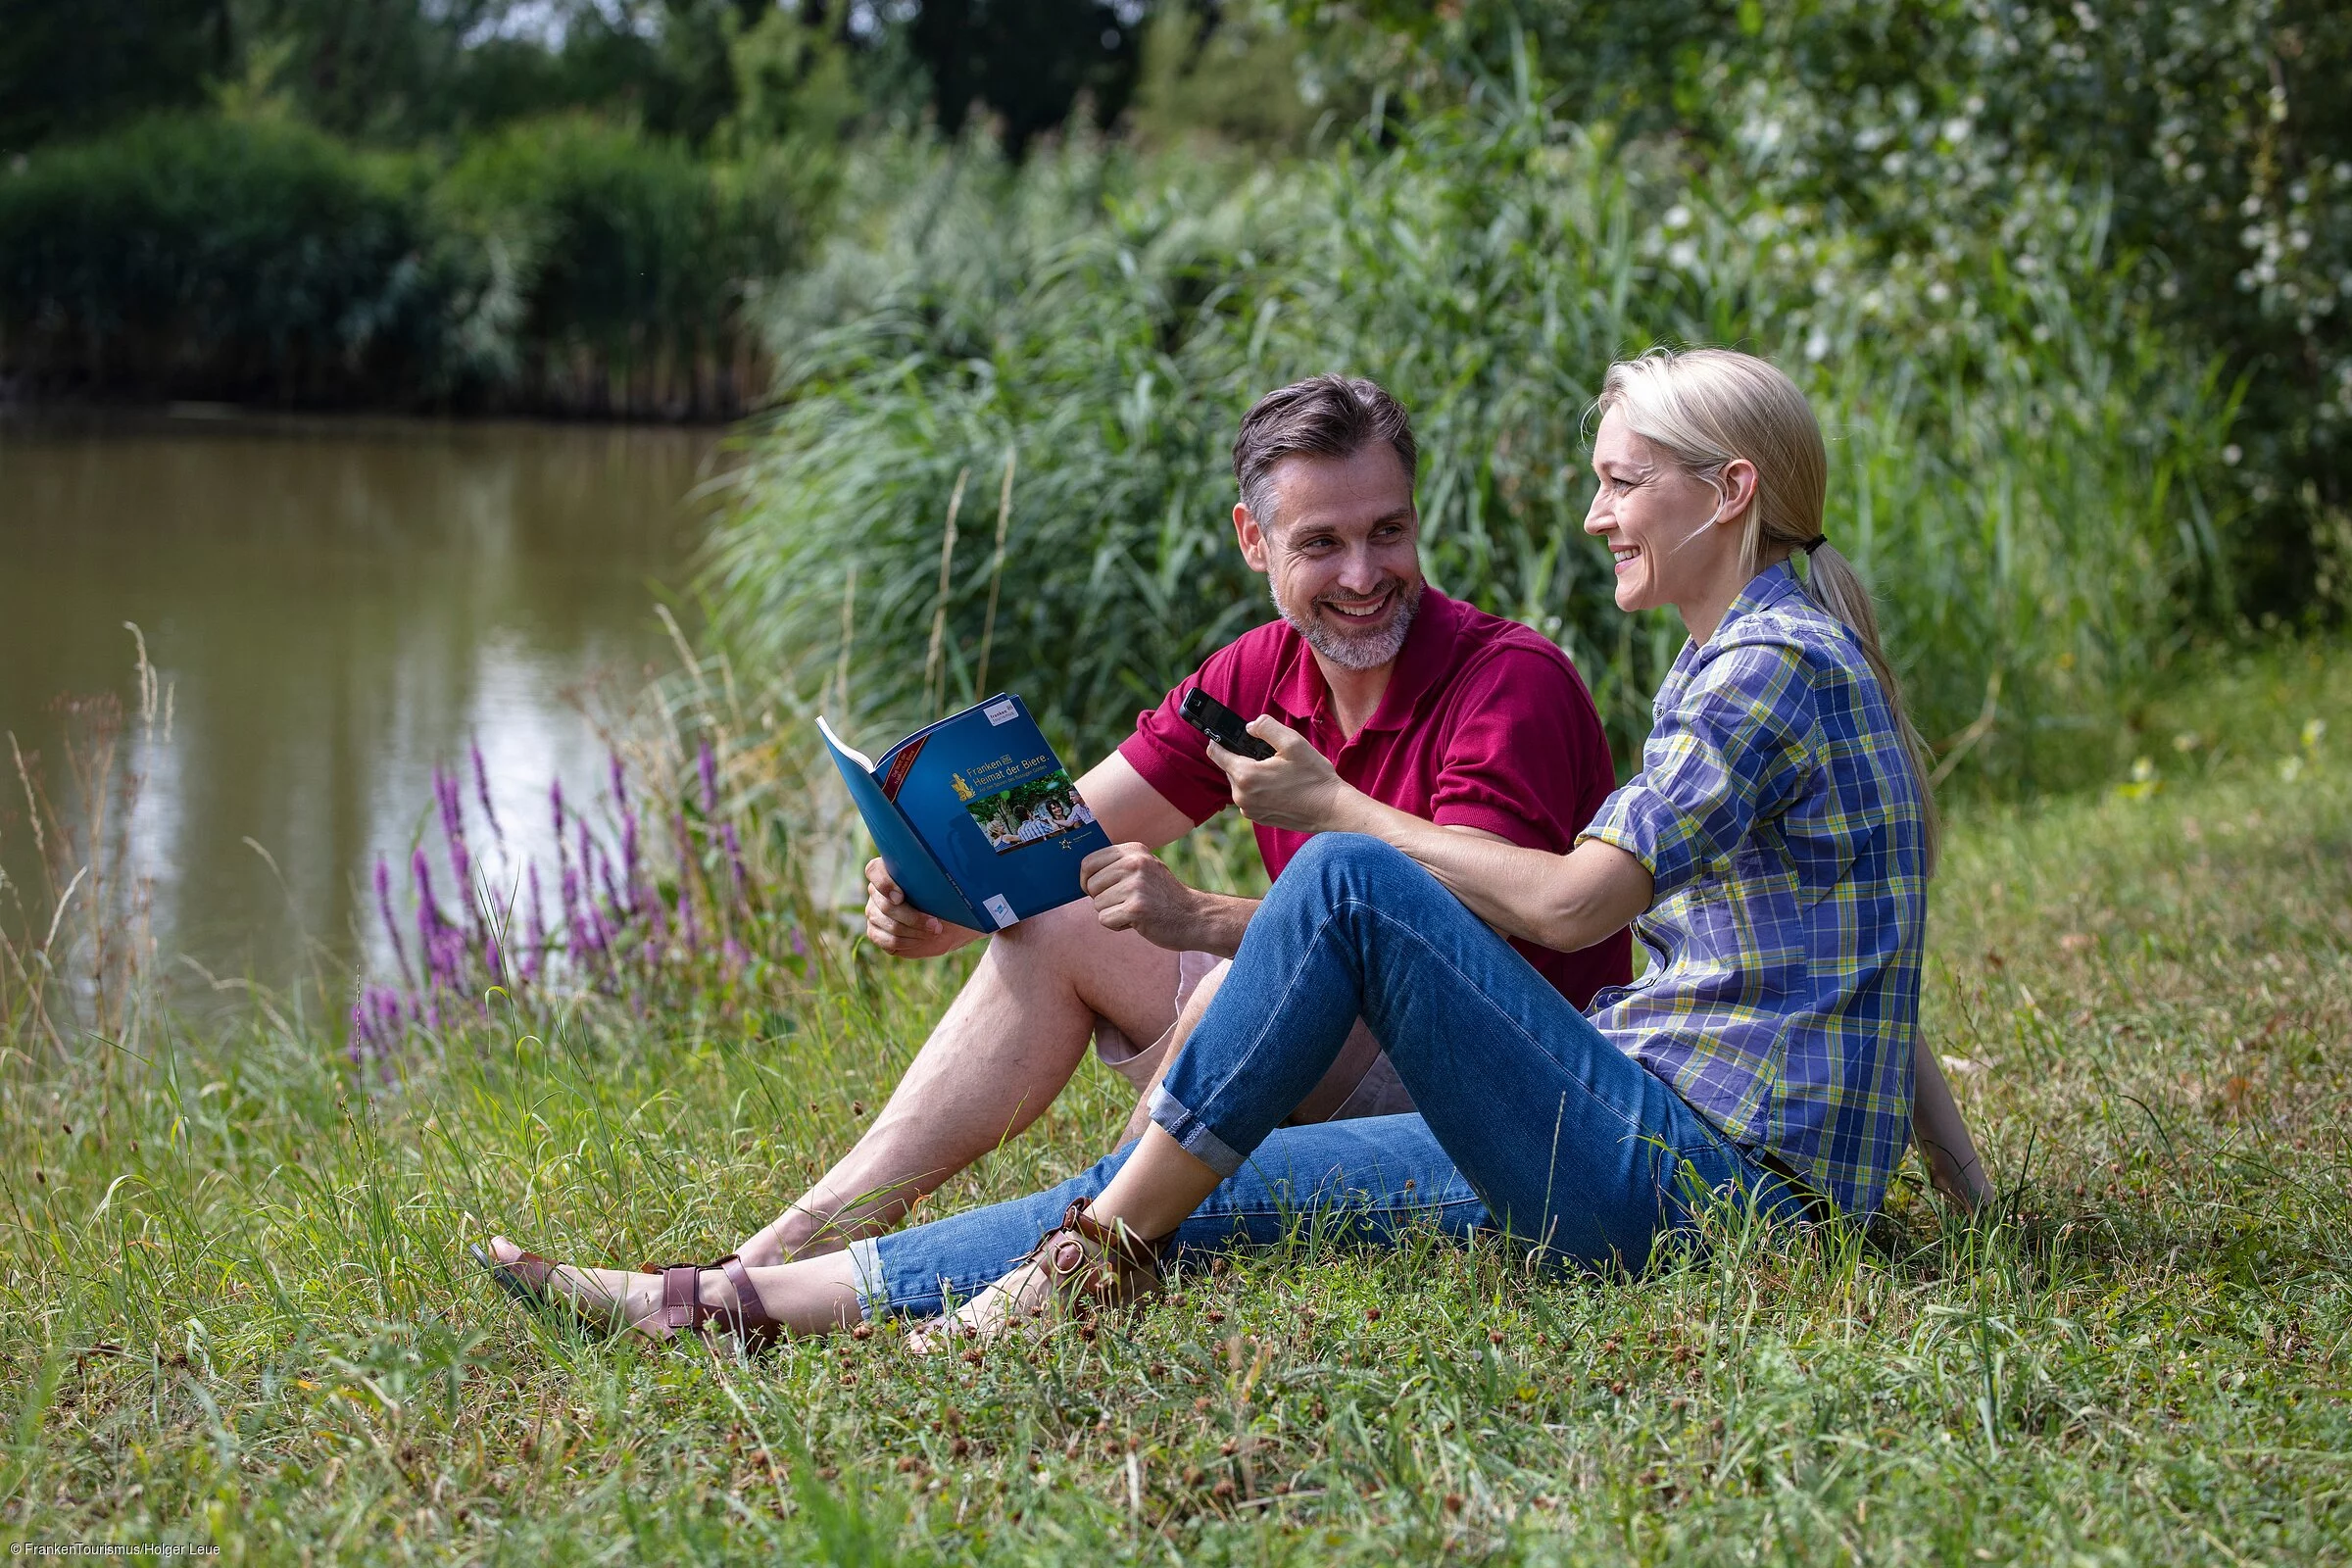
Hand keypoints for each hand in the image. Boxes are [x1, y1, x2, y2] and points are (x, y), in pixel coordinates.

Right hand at [863, 857, 980, 958]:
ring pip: (886, 923)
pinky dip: (907, 941)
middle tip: (935, 923)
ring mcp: (874, 912)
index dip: (884, 884)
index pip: (874, 871)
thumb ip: (936, 876)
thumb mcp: (947, 885)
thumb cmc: (948, 898)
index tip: (901, 896)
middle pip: (884, 904)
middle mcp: (878, 891)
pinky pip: (885, 939)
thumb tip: (944, 866)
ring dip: (913, 930)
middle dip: (912, 917)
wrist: (951, 922)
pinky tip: (922, 939)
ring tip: (934, 931)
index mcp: (890, 871)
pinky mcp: (877, 932)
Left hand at [1081, 842, 1205, 950]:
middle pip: (1090, 885)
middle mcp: (1135, 863)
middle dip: (1101, 899)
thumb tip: (1080, 873)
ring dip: (1112, 913)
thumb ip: (1117, 865)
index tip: (1096, 890)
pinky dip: (1117, 925)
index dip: (1086, 880)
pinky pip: (1105, 919)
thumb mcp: (1145, 869)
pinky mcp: (1136, 908)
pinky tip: (1136, 921)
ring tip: (1135, 910)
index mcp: (1134, 850)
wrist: (1194, 916)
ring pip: (1097, 904)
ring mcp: (1136, 885)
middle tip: (1125, 902)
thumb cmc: (1163, 896)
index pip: (1088, 862)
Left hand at [1210, 716, 1355, 833]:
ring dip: (1252, 774)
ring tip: (1278, 771)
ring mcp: (1250, 810)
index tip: (1222, 734)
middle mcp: (1242, 797)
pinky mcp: (1259, 818)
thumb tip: (1249, 727)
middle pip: (1230, 768)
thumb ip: (1266, 727)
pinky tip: (1280, 785)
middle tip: (1268, 754)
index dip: (1218, 740)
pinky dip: (1259, 789)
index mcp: (1246, 776)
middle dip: (1243, 758)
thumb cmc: (1314, 777)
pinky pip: (1250, 797)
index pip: (1216, 753)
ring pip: (1241, 783)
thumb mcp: (1292, 742)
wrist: (1331, 808)